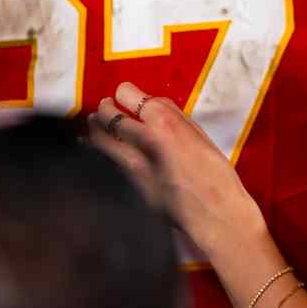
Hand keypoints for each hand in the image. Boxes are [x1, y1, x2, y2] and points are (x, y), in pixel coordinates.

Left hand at [87, 82, 266, 257]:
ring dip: (94, 130)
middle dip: (104, 110)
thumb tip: (151, 106)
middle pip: (109, 117)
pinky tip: (91, 149)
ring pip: (100, 141)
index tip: (122, 94)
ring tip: (92, 124)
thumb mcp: (198, 136)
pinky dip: (96, 153)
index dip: (123, 93)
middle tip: (103, 107)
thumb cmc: (215, 176)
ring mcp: (131, 167)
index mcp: (164, 122)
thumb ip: (174, 118)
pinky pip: (104, 164)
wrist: (214, 214)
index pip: (127, 95)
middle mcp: (142, 141)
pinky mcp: (127, 187)